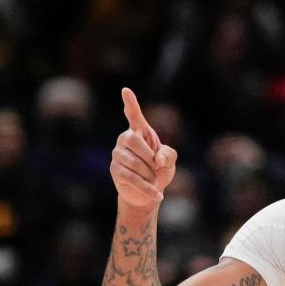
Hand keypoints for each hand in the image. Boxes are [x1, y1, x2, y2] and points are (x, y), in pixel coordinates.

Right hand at [110, 87, 177, 211]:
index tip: (126, 90)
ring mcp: (118, 154)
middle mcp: (125, 140)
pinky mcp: (115, 170)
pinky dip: (147, 188)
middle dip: (148, 155)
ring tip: (155, 180)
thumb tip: (157, 159)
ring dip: (149, 174)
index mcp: (140, 132)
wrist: (150, 192)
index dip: (130, 103)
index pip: (133, 115)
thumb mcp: (169, 161)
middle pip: (132, 139)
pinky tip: (158, 195)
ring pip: (133, 162)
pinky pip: (131, 177)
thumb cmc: (159, 171)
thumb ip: (169, 155)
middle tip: (156, 167)